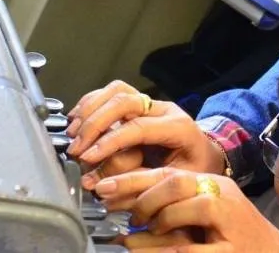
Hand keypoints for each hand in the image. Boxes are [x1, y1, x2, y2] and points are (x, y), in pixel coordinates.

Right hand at [66, 81, 223, 189]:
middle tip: (77, 148)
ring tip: (73, 132)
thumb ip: (141, 183)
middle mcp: (164, 109)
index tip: (89, 157)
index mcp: (179, 127)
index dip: (110, 141)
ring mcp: (151, 104)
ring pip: (117, 90)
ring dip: (90, 109)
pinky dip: (92, 103)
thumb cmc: (192, 172)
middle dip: (95, 123)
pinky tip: (77, 119)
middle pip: (125, 100)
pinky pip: (112, 93)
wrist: (205, 157)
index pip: (139, 127)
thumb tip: (103, 187)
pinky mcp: (139, 104)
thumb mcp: (175, 183)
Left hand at [120, 168, 278, 252]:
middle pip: (174, 183)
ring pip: (182, 211)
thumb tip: (128, 208)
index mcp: (214, 183)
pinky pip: (187, 250)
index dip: (132, 180)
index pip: (168, 173)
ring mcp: (229, 223)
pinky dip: (163, 252)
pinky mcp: (230, 252)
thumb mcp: (209, 213)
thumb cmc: (237, 237)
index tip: (103, 188)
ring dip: (154, 225)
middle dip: (142, 199)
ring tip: (137, 238)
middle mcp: (223, 196)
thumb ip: (176, 206)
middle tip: (127, 217)